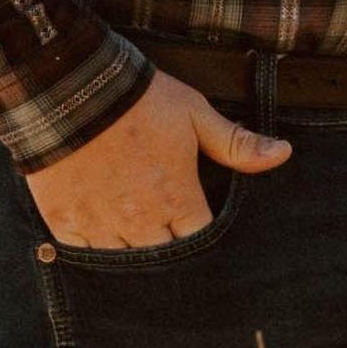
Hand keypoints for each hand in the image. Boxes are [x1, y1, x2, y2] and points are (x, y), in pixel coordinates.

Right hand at [25, 67, 290, 250]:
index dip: (204, 236)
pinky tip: (101, 235)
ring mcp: (98, 224)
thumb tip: (283, 154)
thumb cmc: (139, 99)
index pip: (201, 240)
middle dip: (171, 250)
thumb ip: (236, 143)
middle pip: (164, 259)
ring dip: (132, 252)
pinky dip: (93, 248)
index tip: (200, 225)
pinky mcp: (63, 219)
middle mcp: (139, 220)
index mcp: (176, 198)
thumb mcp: (194, 114)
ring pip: (123, 261)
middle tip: (170, 235)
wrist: (70, 87)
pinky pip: (82, 254)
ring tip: (136, 237)